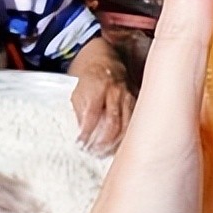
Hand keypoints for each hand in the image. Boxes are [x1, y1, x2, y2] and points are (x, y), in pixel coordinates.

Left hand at [70, 39, 135, 156]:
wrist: (105, 60)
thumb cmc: (88, 76)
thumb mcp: (77, 90)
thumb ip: (79, 110)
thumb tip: (81, 131)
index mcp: (98, 87)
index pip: (93, 115)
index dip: (86, 133)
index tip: (80, 144)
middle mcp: (116, 92)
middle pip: (113, 123)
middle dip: (103, 142)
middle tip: (93, 152)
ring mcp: (128, 96)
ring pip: (127, 125)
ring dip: (115, 142)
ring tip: (105, 153)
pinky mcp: (136, 101)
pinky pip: (134, 121)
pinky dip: (126, 135)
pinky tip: (118, 145)